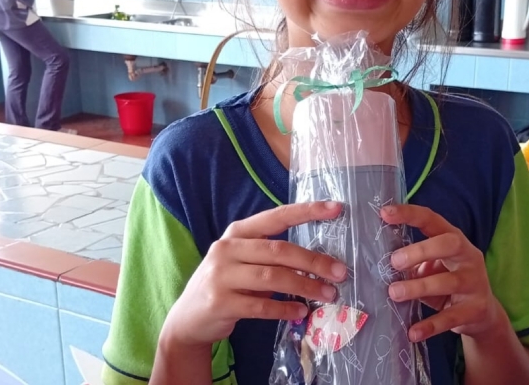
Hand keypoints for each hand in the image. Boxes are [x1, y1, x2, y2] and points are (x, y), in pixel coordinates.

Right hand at [159, 202, 347, 348]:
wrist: (188, 319)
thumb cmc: (226, 284)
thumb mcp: (244, 263)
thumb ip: (273, 258)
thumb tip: (320, 263)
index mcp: (237, 233)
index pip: (276, 217)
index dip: (306, 212)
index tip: (336, 208)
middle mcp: (227, 249)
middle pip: (279, 250)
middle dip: (314, 261)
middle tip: (340, 272)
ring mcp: (221, 275)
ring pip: (273, 278)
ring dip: (305, 286)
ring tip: (328, 294)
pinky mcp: (220, 302)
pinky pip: (261, 306)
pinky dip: (285, 309)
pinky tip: (301, 311)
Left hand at [381, 204, 502, 342]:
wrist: (482, 313)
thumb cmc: (447, 280)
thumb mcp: (431, 266)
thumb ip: (412, 261)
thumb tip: (379, 262)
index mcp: (454, 238)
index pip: (432, 220)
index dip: (409, 214)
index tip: (384, 213)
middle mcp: (468, 256)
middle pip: (449, 244)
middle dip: (420, 250)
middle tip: (394, 262)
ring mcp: (474, 282)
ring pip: (448, 281)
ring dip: (418, 287)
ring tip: (394, 293)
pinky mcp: (475, 309)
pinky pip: (451, 317)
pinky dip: (430, 325)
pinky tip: (412, 331)